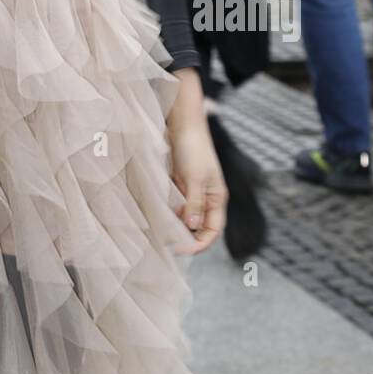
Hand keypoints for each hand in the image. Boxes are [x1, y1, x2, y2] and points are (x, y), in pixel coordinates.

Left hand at [166, 71, 226, 254]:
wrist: (182, 123)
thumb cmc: (194, 148)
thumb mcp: (195, 177)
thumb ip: (195, 203)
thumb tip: (192, 227)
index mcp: (217, 198)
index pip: (212, 231)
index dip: (200, 244)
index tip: (182, 249)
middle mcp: (205, 198)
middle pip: (197, 227)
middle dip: (185, 237)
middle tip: (167, 244)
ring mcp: (191, 191)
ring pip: (184, 217)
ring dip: (174, 225)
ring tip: (159, 232)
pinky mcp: (178, 184)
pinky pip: (173, 205)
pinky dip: (166, 212)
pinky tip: (156, 215)